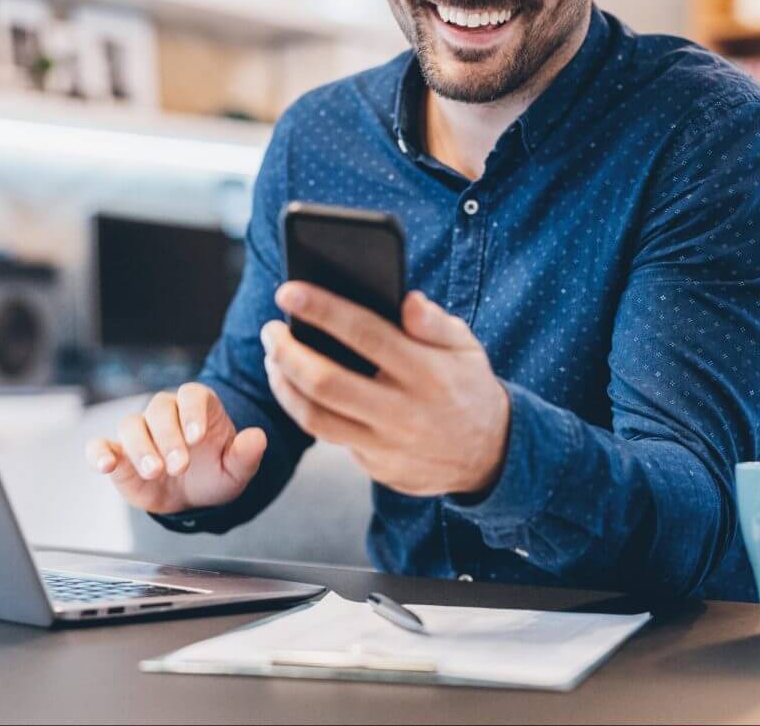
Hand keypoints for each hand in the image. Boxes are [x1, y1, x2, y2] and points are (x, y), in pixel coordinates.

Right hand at [85, 383, 266, 514]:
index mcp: (198, 407)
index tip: (198, 437)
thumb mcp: (237, 469)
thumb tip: (257, 438)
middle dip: (169, 437)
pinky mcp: (118, 453)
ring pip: (131, 424)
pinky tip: (105, 464)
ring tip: (154, 471)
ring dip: (140, 447)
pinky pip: (101, 445)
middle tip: (179, 466)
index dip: (192, 412)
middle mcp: (167, 413)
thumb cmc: (216, 473)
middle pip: (160, 409)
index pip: (192, 395)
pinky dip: (98, 452)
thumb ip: (247, 453)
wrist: (194, 497)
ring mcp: (141, 432)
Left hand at [261, 284, 509, 496]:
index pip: (366, 334)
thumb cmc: (467, 385)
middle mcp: (405, 411)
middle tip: (270, 331)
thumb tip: (407, 300)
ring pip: (316, 418)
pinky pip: (331, 438)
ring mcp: (388, 445)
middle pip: (327, 382)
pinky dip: (306, 410)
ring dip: (283, 386)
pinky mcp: (377, 467)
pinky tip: (295, 387)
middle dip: (288, 352)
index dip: (323, 310)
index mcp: (428, 371)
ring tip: (273, 359)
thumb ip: (435, 323)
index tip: (289, 291)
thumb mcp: (465, 346)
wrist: (489, 454)